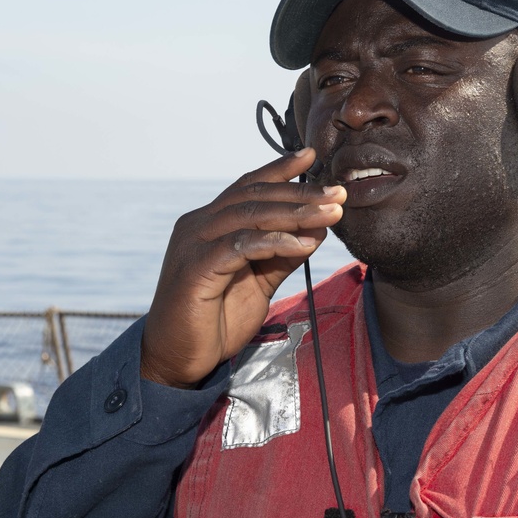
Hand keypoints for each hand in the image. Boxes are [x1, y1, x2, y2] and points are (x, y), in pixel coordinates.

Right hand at [141, 148, 345, 387]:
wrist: (178, 360)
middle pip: (254, 196)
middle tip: (338, 192)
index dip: (279, 170)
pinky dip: (275, 241)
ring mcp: (193, 244)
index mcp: (210, 223)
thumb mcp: (260, 281)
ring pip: (249, 215)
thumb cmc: (216, 320)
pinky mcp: (195, 268)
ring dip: (295, 212)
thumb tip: (318, 229)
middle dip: (300, 192)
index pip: (248, 187)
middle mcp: (198, 225)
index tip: (311, 157)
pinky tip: (304, 244)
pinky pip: (240, 246)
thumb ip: (283, 255)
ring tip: (331, 213)